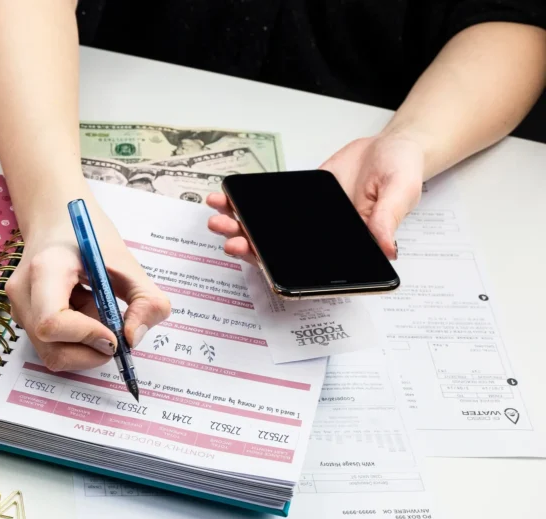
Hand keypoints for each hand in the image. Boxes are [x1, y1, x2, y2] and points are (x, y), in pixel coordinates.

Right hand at [5, 200, 170, 371]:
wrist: (55, 219)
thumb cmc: (89, 236)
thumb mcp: (128, 262)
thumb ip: (145, 301)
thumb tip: (132, 339)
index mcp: (45, 268)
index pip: (53, 322)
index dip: (87, 336)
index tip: (115, 334)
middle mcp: (23, 292)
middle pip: (52, 348)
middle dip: (90, 352)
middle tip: (114, 334)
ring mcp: (19, 307)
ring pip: (52, 354)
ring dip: (85, 346)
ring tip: (95, 312)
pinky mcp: (23, 318)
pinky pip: (52, 346)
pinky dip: (76, 341)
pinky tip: (82, 311)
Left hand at [205, 132, 425, 261]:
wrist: (389, 146)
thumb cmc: (401, 170)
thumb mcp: (400, 192)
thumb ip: (388, 220)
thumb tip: (385, 249)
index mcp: (347, 250)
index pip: (309, 271)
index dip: (280, 271)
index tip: (259, 261)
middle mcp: (320, 242)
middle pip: (277, 254)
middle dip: (249, 248)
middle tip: (230, 239)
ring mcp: (304, 224)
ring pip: (265, 233)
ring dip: (239, 227)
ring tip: (219, 217)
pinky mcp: (293, 203)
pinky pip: (265, 209)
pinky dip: (243, 205)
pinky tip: (226, 198)